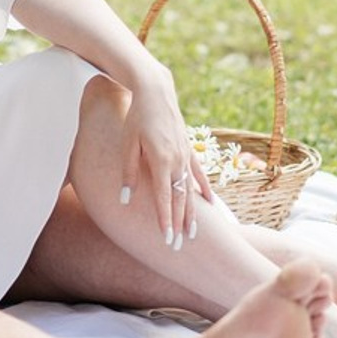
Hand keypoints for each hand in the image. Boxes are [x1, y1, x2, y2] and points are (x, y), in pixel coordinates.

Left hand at [118, 71, 215, 247]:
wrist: (156, 91)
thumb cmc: (137, 117)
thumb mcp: (127, 143)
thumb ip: (129, 172)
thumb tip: (125, 199)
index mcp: (160, 160)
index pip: (163, 197)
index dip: (165, 219)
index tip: (166, 238)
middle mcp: (176, 161)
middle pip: (179, 198)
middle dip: (178, 223)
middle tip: (178, 246)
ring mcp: (186, 155)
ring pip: (191, 190)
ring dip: (192, 212)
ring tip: (193, 234)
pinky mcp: (189, 149)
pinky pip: (199, 174)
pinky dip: (204, 190)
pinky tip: (211, 204)